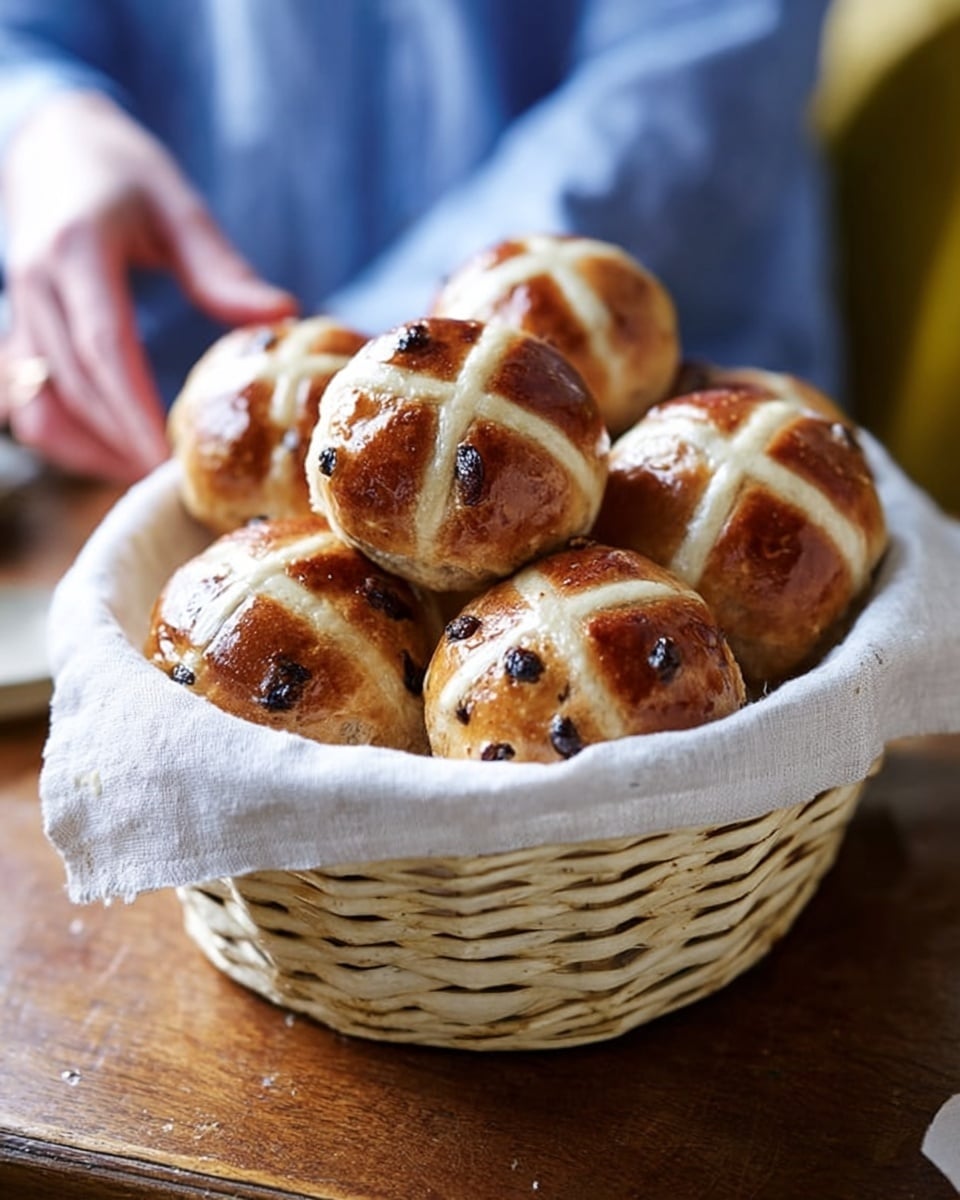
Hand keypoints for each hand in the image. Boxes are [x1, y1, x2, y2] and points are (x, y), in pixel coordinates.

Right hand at [0, 91, 297, 480]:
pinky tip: (108, 454)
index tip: (166, 455)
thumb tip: (282, 313)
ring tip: (143, 474)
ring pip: (40, 402)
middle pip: (75, 384)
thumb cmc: (122, 171)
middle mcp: (36, 286)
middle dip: (122, 440)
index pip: (102, 345)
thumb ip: (220, 267)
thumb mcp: (177, 204)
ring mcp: (19, 313)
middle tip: (174, 481)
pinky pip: (26, 401)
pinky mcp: (18, 332)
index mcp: (77, 251)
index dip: (133, 407)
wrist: (49, 142)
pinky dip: (62, 436)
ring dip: (88, 449)